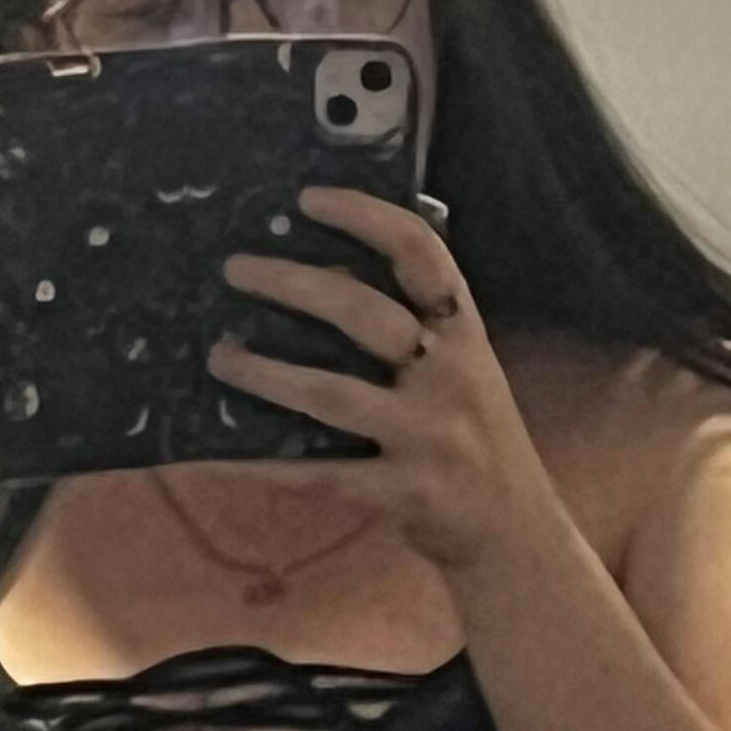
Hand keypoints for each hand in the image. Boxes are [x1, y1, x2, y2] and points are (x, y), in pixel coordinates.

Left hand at [208, 189, 554, 584]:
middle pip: (363, 313)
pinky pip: (319, 476)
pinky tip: (216, 455)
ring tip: (218, 355)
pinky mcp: (402, 493)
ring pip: (332, 393)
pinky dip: (264, 466)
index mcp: (463, 334)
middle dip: (293, 285)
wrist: (514, 532)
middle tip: (235, 269)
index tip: (307, 199)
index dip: (365, 217)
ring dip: (267, 372)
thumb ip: (417, 328)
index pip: (420, 253)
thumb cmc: (475, 440)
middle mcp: (449, 374)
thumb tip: (322, 280)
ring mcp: (427, 436)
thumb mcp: (465, 370)